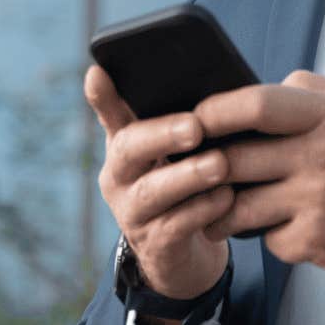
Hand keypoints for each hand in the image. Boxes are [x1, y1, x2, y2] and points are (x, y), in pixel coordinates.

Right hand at [87, 65, 233, 311]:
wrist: (187, 253)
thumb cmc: (186, 186)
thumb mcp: (178, 152)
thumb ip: (183, 118)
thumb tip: (210, 78)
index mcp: (125, 144)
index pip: (109, 113)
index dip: (102, 96)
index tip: (98, 71)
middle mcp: (119, 176)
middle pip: (128, 149)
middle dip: (162, 135)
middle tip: (196, 127)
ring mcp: (132, 213)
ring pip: (152, 190)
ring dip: (187, 175)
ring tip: (219, 164)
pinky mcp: (155, 245)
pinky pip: (176, 225)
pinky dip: (202, 209)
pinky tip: (227, 198)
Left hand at [199, 70, 324, 285]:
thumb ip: (310, 91)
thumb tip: (259, 88)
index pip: (255, 105)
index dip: (214, 111)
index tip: (196, 119)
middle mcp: (321, 157)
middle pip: (234, 159)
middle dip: (206, 166)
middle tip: (192, 169)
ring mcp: (317, 203)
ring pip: (239, 206)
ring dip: (222, 208)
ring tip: (216, 206)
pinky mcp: (316, 243)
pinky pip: (267, 238)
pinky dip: (267, 234)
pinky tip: (281, 227)